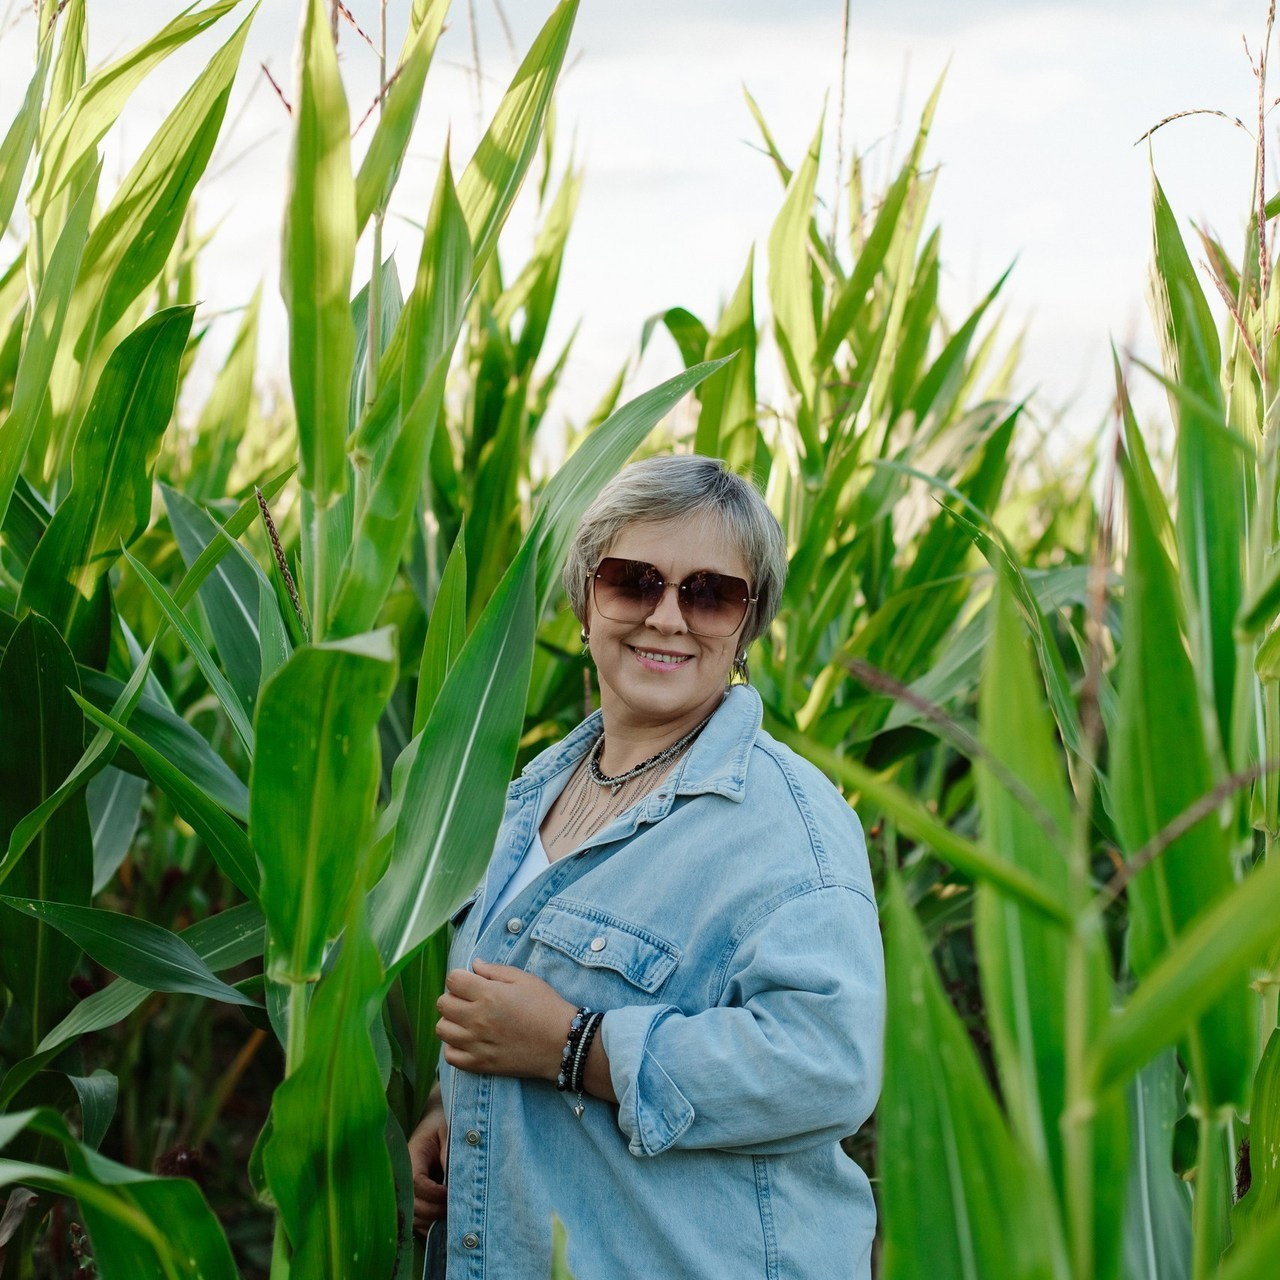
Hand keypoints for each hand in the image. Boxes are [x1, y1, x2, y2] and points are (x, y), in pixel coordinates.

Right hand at [409, 1087, 447, 1234]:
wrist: (434, 1121)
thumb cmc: (443, 1124)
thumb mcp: (449, 1130)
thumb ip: (450, 1152)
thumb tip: (452, 1180)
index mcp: (412, 1156)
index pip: (416, 1182)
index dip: (434, 1193)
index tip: (451, 1193)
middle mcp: (404, 1175)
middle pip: (412, 1204)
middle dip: (434, 1211)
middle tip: (456, 1210)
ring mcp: (405, 1189)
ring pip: (413, 1216)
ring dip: (432, 1221)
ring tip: (452, 1217)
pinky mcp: (411, 1198)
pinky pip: (415, 1220)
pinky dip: (429, 1225)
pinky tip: (444, 1222)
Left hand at [436, 959, 576, 1081]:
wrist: (562, 1043)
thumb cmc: (546, 1006)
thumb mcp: (524, 979)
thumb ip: (495, 971)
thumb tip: (474, 965)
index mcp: (488, 994)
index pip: (452, 980)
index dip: (460, 978)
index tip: (471, 982)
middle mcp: (477, 1019)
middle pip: (442, 1004)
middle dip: (453, 997)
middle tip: (469, 1000)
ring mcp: (476, 1044)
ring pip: (441, 1029)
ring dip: (451, 1022)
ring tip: (467, 1021)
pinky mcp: (480, 1064)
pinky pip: (450, 1056)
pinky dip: (454, 1047)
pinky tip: (468, 1040)